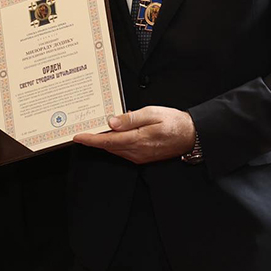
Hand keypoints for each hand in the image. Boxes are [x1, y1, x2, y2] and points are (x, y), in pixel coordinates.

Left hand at [73, 106, 195, 164]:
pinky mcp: (143, 156)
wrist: (192, 136)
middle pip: (108, 146)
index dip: (91, 139)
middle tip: (81, 130)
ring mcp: (140, 156)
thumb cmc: (175, 122)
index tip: (77, 137)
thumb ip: (130, 118)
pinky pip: (123, 151)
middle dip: (93, 140)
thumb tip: (111, 122)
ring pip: (115, 149)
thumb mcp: (152, 113)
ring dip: (103, 142)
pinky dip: (114, 143)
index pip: (108, 141)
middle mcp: (137, 151)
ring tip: (92, 130)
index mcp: (138, 140)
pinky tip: (113, 133)